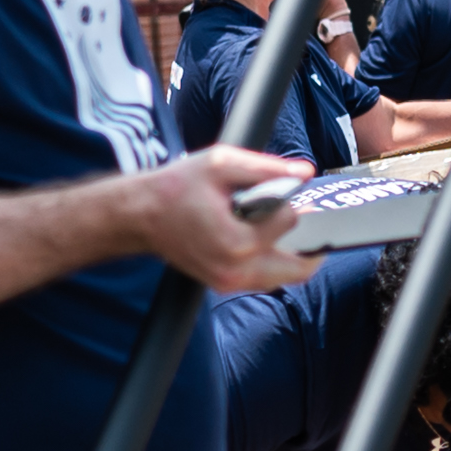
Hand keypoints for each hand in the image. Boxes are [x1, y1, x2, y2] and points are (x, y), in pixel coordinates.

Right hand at [132, 150, 313, 293]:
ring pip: (285, 278)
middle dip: (309, 242)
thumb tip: (306, 171)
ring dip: (293, 255)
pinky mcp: (224, 285)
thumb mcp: (221, 164)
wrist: (141, 215)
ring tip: (285, 227)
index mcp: (237, 241)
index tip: (284, 191)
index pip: (289, 222)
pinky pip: (265, 281)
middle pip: (299, 269)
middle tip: (306, 218)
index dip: (291, 202)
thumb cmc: (176, 187)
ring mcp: (230, 282)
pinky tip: (267, 239)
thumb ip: (266, 168)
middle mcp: (236, 269)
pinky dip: (274, 263)